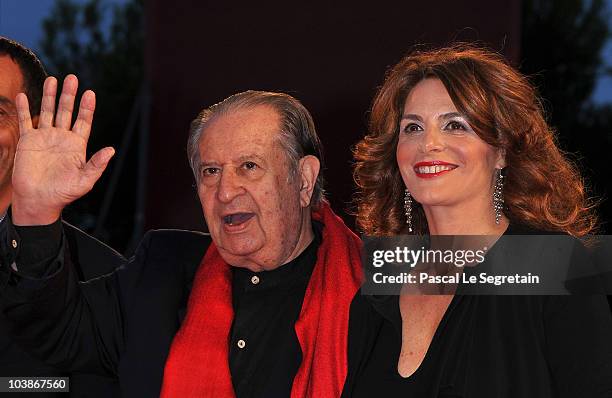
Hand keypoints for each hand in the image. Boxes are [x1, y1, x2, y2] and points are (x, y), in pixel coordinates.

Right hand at [12, 75, 114, 224]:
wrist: (39, 201)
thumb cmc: (63, 193)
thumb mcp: (85, 180)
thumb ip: (97, 164)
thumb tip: (112, 149)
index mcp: (77, 146)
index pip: (84, 122)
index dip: (87, 108)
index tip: (90, 93)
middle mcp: (61, 138)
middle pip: (66, 111)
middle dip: (69, 95)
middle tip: (72, 78)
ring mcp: (44, 138)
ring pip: (48, 112)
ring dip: (50, 96)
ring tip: (53, 79)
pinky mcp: (28, 141)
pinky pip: (25, 121)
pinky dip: (24, 109)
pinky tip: (24, 95)